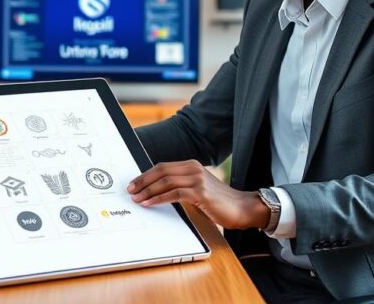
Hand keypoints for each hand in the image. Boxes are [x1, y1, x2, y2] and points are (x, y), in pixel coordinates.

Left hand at [127, 160, 269, 229]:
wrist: (242, 207)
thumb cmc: (218, 202)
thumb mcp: (197, 189)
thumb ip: (181, 186)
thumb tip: (156, 192)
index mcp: (191, 165)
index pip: (162, 167)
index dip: (146, 175)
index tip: (133, 184)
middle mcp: (193, 168)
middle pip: (161, 171)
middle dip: (143, 181)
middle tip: (130, 190)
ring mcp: (197, 179)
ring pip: (165, 181)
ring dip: (148, 191)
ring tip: (137, 199)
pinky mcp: (200, 192)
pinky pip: (174, 193)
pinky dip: (159, 199)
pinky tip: (150, 203)